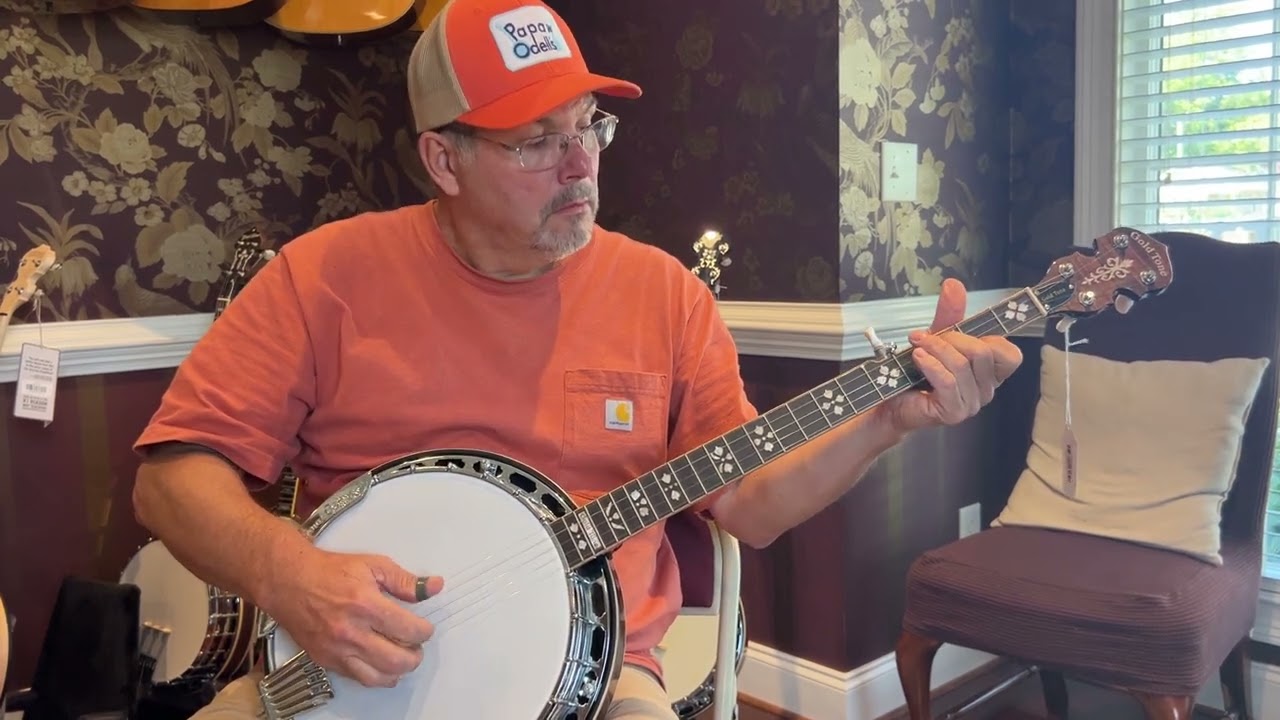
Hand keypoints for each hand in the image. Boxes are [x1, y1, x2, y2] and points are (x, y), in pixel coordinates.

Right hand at [262, 545, 443, 687]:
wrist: (289, 581)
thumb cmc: (328, 572)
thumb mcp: (373, 565)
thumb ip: (405, 581)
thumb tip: (432, 586)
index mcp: (366, 605)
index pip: (409, 630)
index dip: (425, 631)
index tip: (425, 628)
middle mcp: (351, 632)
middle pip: (397, 660)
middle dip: (415, 655)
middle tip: (416, 646)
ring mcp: (337, 649)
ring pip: (378, 677)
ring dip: (397, 671)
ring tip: (401, 657)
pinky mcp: (326, 660)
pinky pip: (358, 678)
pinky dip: (375, 675)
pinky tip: (380, 663)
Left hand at [884, 279, 1022, 433]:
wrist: (891, 401)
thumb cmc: (918, 371)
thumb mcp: (937, 337)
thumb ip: (950, 313)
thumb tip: (953, 284)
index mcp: (990, 372)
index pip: (1010, 354)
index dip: (987, 336)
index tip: (957, 329)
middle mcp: (986, 389)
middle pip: (983, 353)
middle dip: (952, 338)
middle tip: (926, 337)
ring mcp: (972, 403)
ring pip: (963, 365)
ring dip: (936, 349)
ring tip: (917, 346)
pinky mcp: (954, 412)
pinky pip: (948, 382)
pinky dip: (931, 365)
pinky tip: (918, 358)